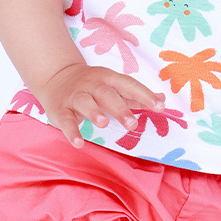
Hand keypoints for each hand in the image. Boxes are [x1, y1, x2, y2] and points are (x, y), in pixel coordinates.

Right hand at [37, 64, 164, 147]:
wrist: (57, 77)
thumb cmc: (93, 86)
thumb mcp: (114, 86)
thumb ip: (137, 95)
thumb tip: (163, 99)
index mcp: (109, 78)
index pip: (129, 84)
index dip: (144, 94)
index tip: (160, 107)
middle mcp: (92, 84)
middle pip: (106, 93)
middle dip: (119, 108)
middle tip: (132, 125)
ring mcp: (76, 96)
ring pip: (85, 102)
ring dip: (94, 112)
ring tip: (103, 123)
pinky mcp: (61, 109)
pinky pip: (66, 119)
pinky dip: (71, 131)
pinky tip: (78, 143)